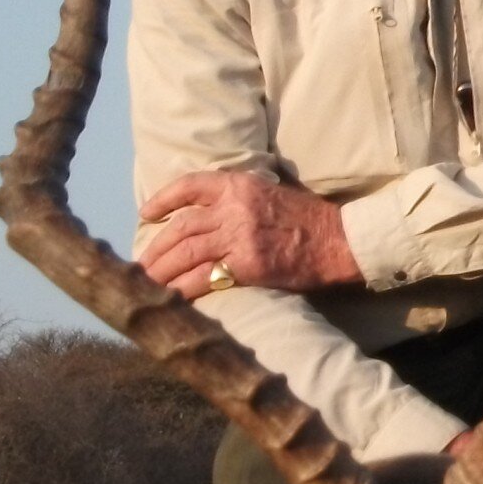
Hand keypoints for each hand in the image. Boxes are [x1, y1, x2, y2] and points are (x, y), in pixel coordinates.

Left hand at [138, 169, 359, 295]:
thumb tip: (207, 216)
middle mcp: (234, 208)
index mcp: (240, 186)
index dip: (163, 200)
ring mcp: (239, 236)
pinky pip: (204, 278)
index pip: (190, 186)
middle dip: (156, 248)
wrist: (341, 241)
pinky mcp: (247, 265)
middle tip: (141, 266)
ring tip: (147, 285)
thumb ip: (239, 200)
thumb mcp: (271, 194)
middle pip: (181, 227)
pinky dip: (183, 289)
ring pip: (186, 253)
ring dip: (162, 271)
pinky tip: (172, 298)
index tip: (147, 214)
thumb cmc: (311, 220)